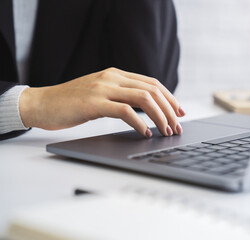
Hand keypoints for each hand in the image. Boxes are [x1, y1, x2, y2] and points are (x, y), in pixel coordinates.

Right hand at [19, 67, 185, 136]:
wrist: (41, 103)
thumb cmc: (71, 103)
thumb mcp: (100, 94)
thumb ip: (121, 95)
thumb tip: (147, 110)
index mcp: (116, 74)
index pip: (152, 83)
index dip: (170, 98)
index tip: (180, 111)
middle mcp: (112, 78)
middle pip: (152, 90)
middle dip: (170, 110)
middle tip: (177, 126)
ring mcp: (103, 88)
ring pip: (143, 99)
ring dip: (160, 117)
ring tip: (166, 131)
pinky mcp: (93, 102)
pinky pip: (125, 111)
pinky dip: (140, 123)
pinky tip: (145, 133)